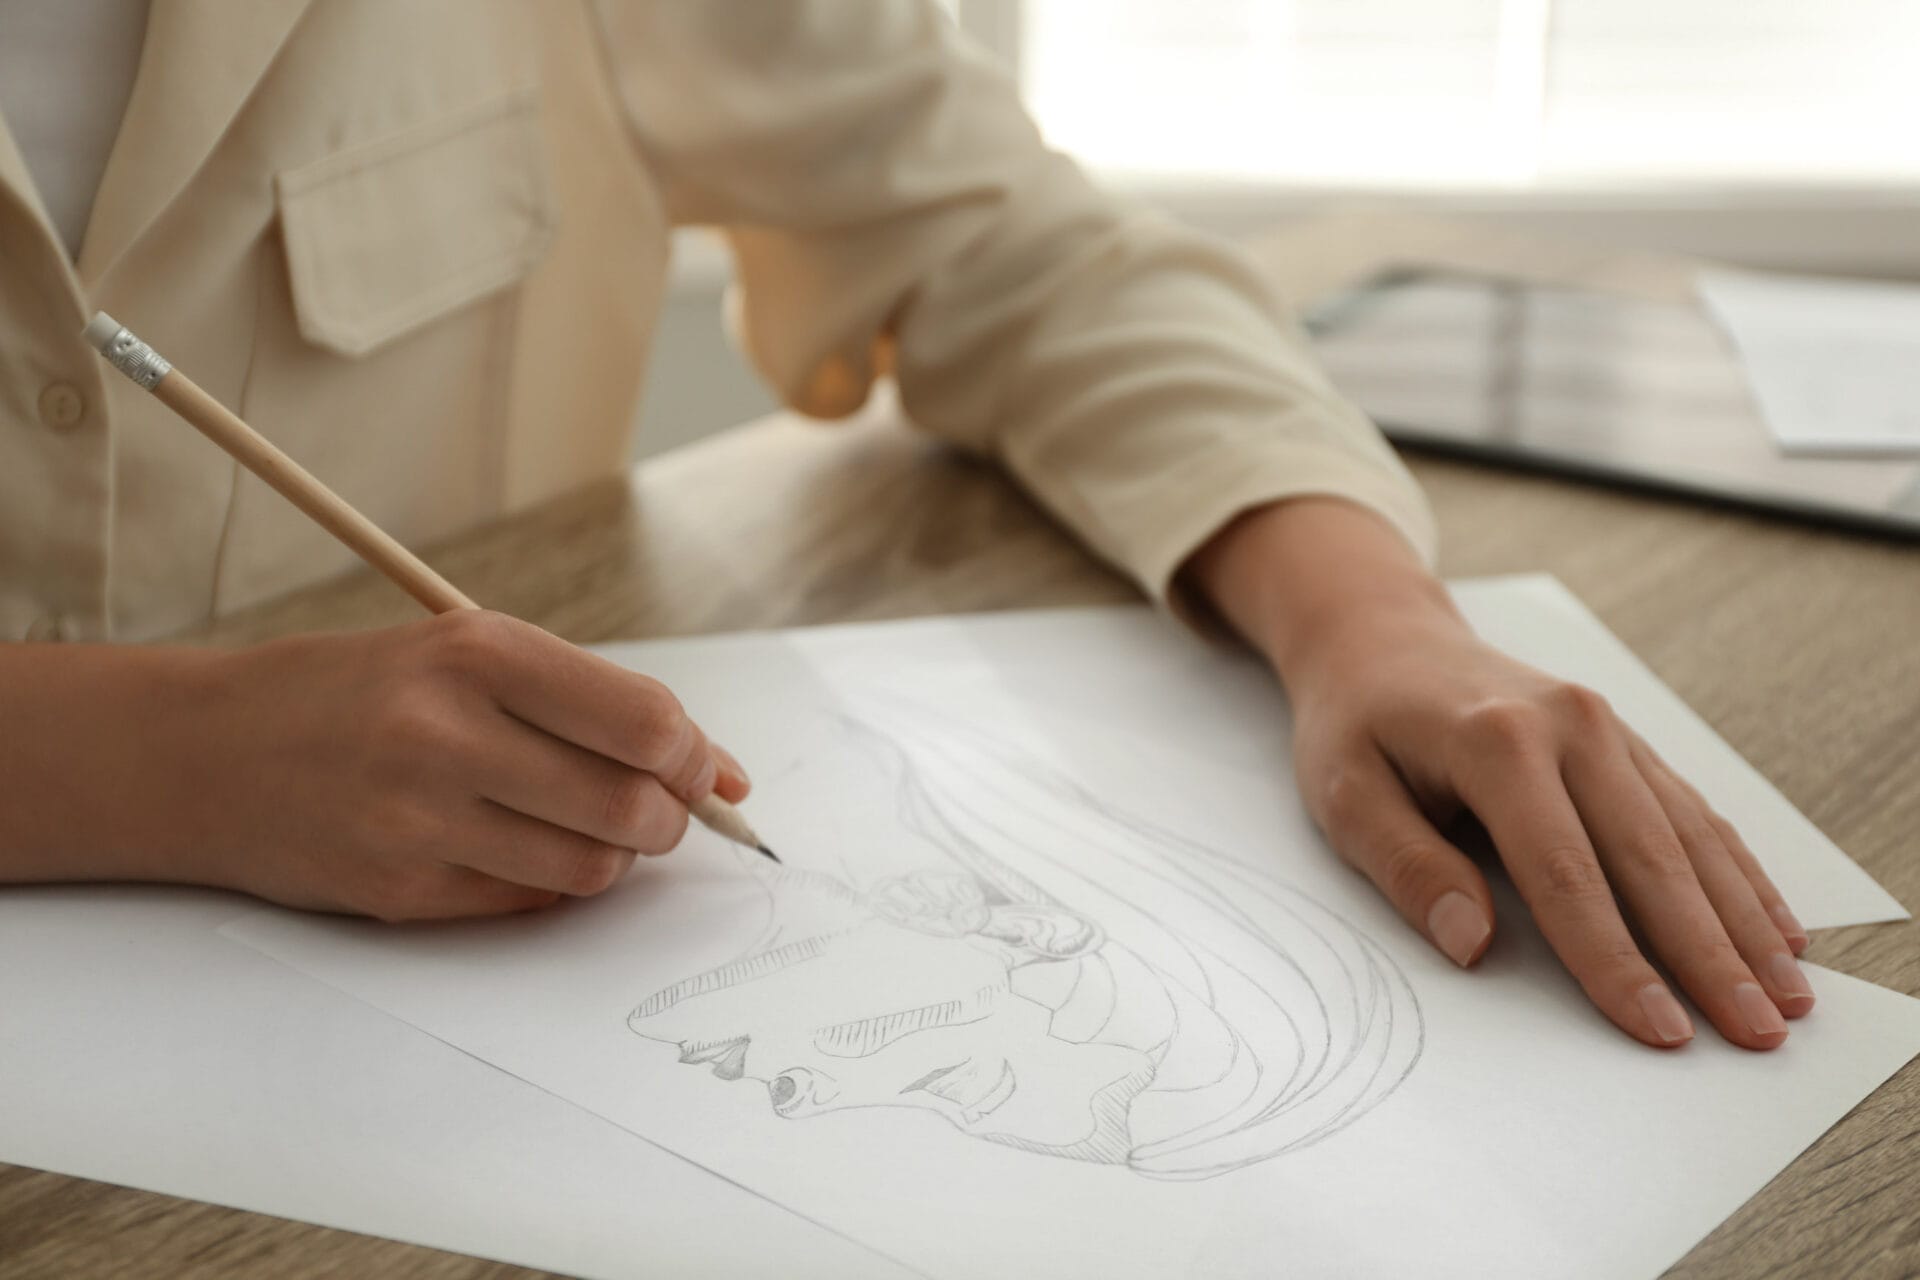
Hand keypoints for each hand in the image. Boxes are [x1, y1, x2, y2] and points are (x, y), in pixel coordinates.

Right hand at [168, 612, 747, 919]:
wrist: (209, 752)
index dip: (698, 757)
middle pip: (631, 806)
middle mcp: (446, 735)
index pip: (644, 722)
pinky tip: (519, 846)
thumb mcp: (466, 654)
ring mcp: (419, 820)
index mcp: (477, 653)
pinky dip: (552, 881)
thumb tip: (720, 771)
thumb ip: (590, 702)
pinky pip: (531, 902)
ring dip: (615, 856)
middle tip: (658, 809)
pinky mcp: (400, 891)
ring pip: (592, 868)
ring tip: (585, 824)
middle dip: (670, 818)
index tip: (710, 772)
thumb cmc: (362, 693)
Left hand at [1186, 498, 1811, 1049]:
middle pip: (1652, 858)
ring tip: (1789, 998)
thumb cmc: (1356, 725)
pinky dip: (1738, 875)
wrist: (1381, 638)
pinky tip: (1776, 928)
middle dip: (1709, 955)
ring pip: (1690, 837)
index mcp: (1496, 741)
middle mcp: (1569, 727)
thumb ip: (1408, 867)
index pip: (1565, 873)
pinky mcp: (1622, 741)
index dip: (1614, 959)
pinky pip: (1692, 812)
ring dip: (1743, 922)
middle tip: (1758, 1032)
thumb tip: (1474, 945)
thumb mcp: (1346, 794)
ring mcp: (1606, 728)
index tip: (1659, 1029)